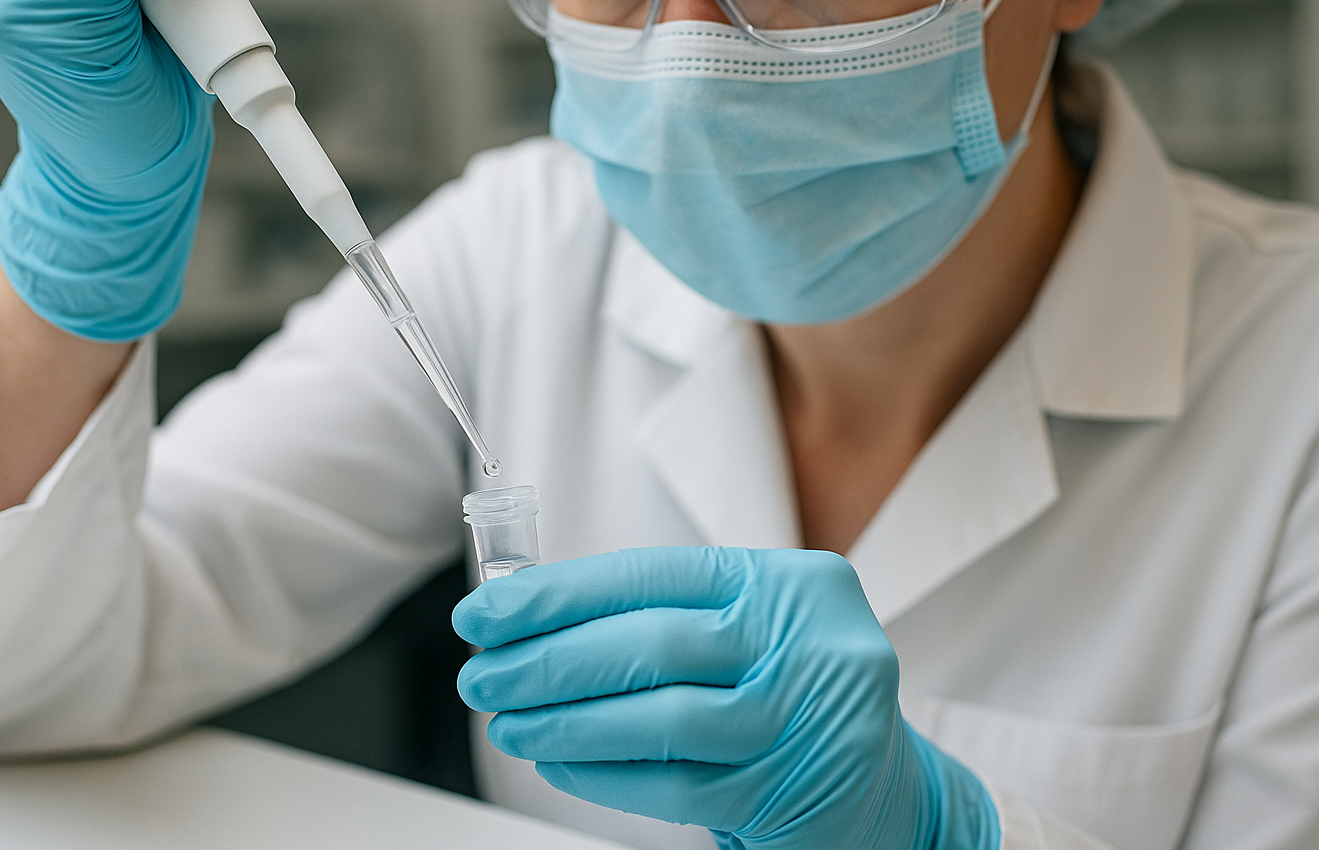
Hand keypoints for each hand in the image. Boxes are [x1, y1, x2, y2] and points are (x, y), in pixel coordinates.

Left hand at [454, 547, 998, 849]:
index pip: (652, 576)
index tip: (488, 614)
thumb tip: (529, 618)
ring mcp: (802, 720)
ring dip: (564, 722)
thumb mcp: (749, 630)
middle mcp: (805, 642)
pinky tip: (557, 761)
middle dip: (547, 661)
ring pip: (657, 718)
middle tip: (480, 675)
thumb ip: (662, 616)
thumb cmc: (789, 693)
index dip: (559, 596)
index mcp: (787, 583)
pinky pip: (672, 782)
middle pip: (650, 644)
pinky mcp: (787, 791)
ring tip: (506, 722)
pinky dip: (601, 774)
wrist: (886, 791)